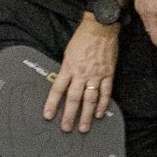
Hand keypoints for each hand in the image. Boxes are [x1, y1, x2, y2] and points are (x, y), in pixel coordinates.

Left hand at [43, 17, 119, 133]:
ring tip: (83, 127)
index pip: (58, 89)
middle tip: (66, 128)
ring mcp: (95, 75)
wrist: (100, 28)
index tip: (48, 116)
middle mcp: (81, 74)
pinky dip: (103, 105)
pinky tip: (100, 114)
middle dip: (69, 115)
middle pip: (73, 99)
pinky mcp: (108, 74)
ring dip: (86, 115)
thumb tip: (63, 83)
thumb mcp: (68, 53)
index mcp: (68, 67)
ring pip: (90, 100)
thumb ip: (67, 69)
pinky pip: (105, 93)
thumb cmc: (82, 38)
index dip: (52, 103)